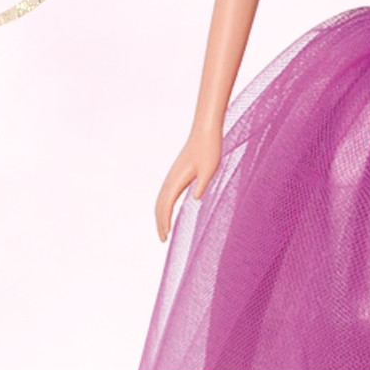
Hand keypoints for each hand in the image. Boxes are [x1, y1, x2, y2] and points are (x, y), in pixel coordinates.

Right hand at [155, 126, 223, 241]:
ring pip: (161, 197)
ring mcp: (173, 174)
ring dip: (160, 214)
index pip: (167, 204)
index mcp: (178, 178)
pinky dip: (164, 204)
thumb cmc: (210, 148)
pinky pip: (166, 192)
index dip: (164, 221)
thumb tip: (196, 199)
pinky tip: (170, 208)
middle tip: (162, 239)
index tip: (165, 236)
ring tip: (164, 229)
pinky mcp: (177, 171)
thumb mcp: (210, 168)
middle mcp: (172, 177)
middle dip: (159, 222)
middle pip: (160, 203)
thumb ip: (202, 184)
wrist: (205, 130)